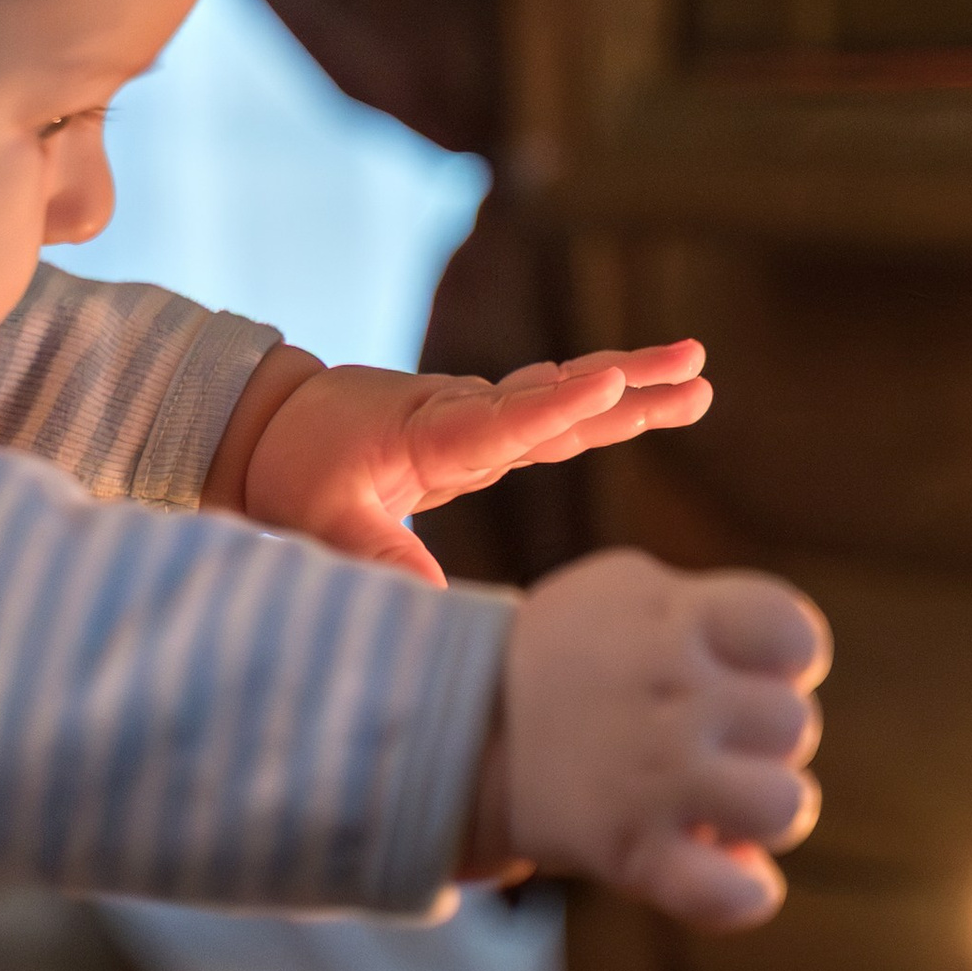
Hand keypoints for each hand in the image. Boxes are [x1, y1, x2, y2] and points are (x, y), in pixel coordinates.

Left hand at [235, 344, 713, 584]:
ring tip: (697, 376)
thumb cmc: (295, 471)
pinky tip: (637, 396)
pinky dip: (596, 403)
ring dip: (630, 387)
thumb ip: (379, 555)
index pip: (510, 419)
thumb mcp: (325, 518)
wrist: (274, 427)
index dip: (562, 403)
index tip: (613, 378)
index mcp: (436, 436)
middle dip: (629, 383)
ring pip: (564, 400)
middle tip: (696, 365)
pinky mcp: (483, 432)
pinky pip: (550, 415)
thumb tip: (432, 605)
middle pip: (559, 398)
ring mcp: (479, 420)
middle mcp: (468, 418)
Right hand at [474, 549, 829, 931]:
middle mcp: (673, 697)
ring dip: (767, 810)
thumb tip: (789, 681)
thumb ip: (712, 612)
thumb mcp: (626, 590)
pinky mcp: (629, 851)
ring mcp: (653, 778)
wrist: (458, 724)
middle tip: (714, 741)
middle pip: (795, 725)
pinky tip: (730, 871)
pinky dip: (743, 894)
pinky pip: (725, 894)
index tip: (752, 670)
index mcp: (675, 623)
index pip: (794, 635)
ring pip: (784, 807)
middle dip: (766, 739)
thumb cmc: (565, 652)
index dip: (790, 658)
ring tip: (725, 803)